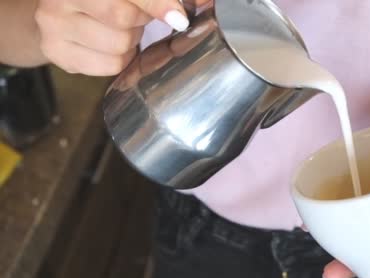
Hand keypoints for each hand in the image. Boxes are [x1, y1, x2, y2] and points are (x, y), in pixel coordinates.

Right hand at [35, 0, 207, 75]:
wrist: (60, 12)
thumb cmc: (104, 0)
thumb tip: (204, 2)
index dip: (156, 4)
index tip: (179, 18)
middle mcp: (60, 1)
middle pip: (123, 19)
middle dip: (140, 20)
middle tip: (136, 17)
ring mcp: (54, 28)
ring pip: (118, 47)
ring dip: (130, 41)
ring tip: (119, 29)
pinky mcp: (57, 54)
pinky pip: (109, 66)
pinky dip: (119, 59)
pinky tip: (108, 44)